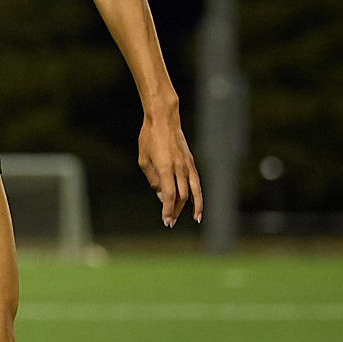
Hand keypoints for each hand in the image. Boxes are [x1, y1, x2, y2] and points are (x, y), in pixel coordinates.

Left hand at [138, 103, 202, 227]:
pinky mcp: (190, 161)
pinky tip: (197, 202)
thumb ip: (153, 179)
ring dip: (193, 206)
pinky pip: (196, 181)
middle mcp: (179, 167)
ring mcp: (187, 164)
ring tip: (196, 219)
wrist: (164, 119)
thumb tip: (161, 195)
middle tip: (170, 222)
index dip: (168, 209)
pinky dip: (199, 194)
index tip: (166, 220)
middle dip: (176, 210)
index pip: (169, 195)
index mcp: (166, 168)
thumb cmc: (149, 138)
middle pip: (182, 195)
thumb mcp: (144, 160)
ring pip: (194, 190)